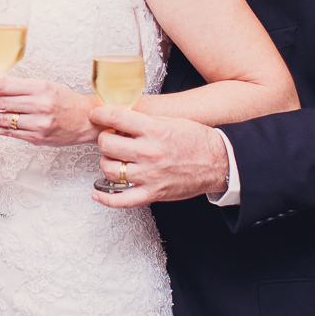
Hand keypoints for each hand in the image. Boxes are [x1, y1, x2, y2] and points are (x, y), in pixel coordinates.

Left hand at [0, 77, 100, 146]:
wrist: (86, 120)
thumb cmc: (65, 101)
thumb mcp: (46, 86)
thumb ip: (22, 87)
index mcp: (40, 88)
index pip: (5, 86)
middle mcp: (39, 105)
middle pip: (1, 103)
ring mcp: (38, 124)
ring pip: (2, 120)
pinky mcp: (37, 138)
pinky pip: (10, 133)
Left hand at [89, 106, 228, 207]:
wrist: (218, 162)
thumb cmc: (196, 140)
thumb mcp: (170, 121)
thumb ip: (144, 120)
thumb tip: (119, 118)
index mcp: (153, 130)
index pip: (115, 118)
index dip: (100, 115)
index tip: (95, 115)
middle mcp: (149, 152)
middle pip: (107, 145)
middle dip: (104, 139)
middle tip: (109, 138)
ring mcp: (149, 175)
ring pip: (109, 170)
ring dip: (107, 163)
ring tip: (114, 159)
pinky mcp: (153, 193)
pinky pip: (122, 200)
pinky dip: (105, 198)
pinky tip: (97, 193)